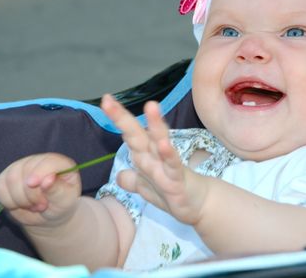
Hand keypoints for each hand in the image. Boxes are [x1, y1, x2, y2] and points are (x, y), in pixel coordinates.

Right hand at [0, 153, 80, 226]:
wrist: (47, 216)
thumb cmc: (60, 205)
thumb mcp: (65, 200)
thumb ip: (57, 190)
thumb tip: (48, 180)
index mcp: (58, 163)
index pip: (47, 162)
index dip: (39, 172)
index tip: (33, 185)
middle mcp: (37, 161)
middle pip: (25, 170)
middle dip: (31, 194)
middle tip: (41, 206)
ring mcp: (19, 168)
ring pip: (10, 179)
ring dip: (20, 199)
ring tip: (32, 207)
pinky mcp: (4, 179)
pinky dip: (8, 201)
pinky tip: (19, 206)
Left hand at [101, 94, 207, 224]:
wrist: (199, 205)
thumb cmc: (173, 192)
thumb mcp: (148, 189)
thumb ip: (133, 180)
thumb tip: (120, 176)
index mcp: (145, 156)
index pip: (130, 134)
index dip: (117, 118)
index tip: (106, 99)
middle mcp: (154, 156)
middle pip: (137, 134)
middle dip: (122, 118)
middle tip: (108, 100)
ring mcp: (167, 166)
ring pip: (158, 143)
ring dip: (156, 125)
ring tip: (151, 106)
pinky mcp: (178, 179)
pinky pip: (172, 165)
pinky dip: (168, 154)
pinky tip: (164, 144)